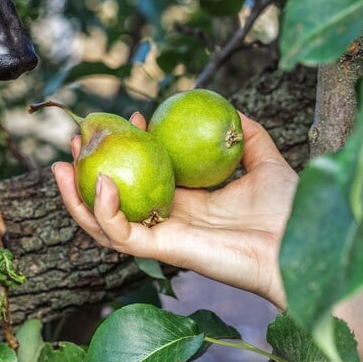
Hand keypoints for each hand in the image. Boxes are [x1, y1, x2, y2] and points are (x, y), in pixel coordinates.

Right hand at [52, 112, 296, 308]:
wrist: (300, 243)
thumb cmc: (288, 211)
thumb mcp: (265, 162)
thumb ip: (249, 137)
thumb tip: (232, 110)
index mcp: (187, 203)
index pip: (143, 176)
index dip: (131, 146)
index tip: (135, 115)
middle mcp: (168, 221)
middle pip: (112, 201)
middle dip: (84, 173)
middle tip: (74, 141)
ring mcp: (162, 237)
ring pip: (102, 224)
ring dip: (75, 197)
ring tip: (61, 166)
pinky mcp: (163, 251)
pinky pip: (120, 234)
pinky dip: (101, 212)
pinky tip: (98, 183)